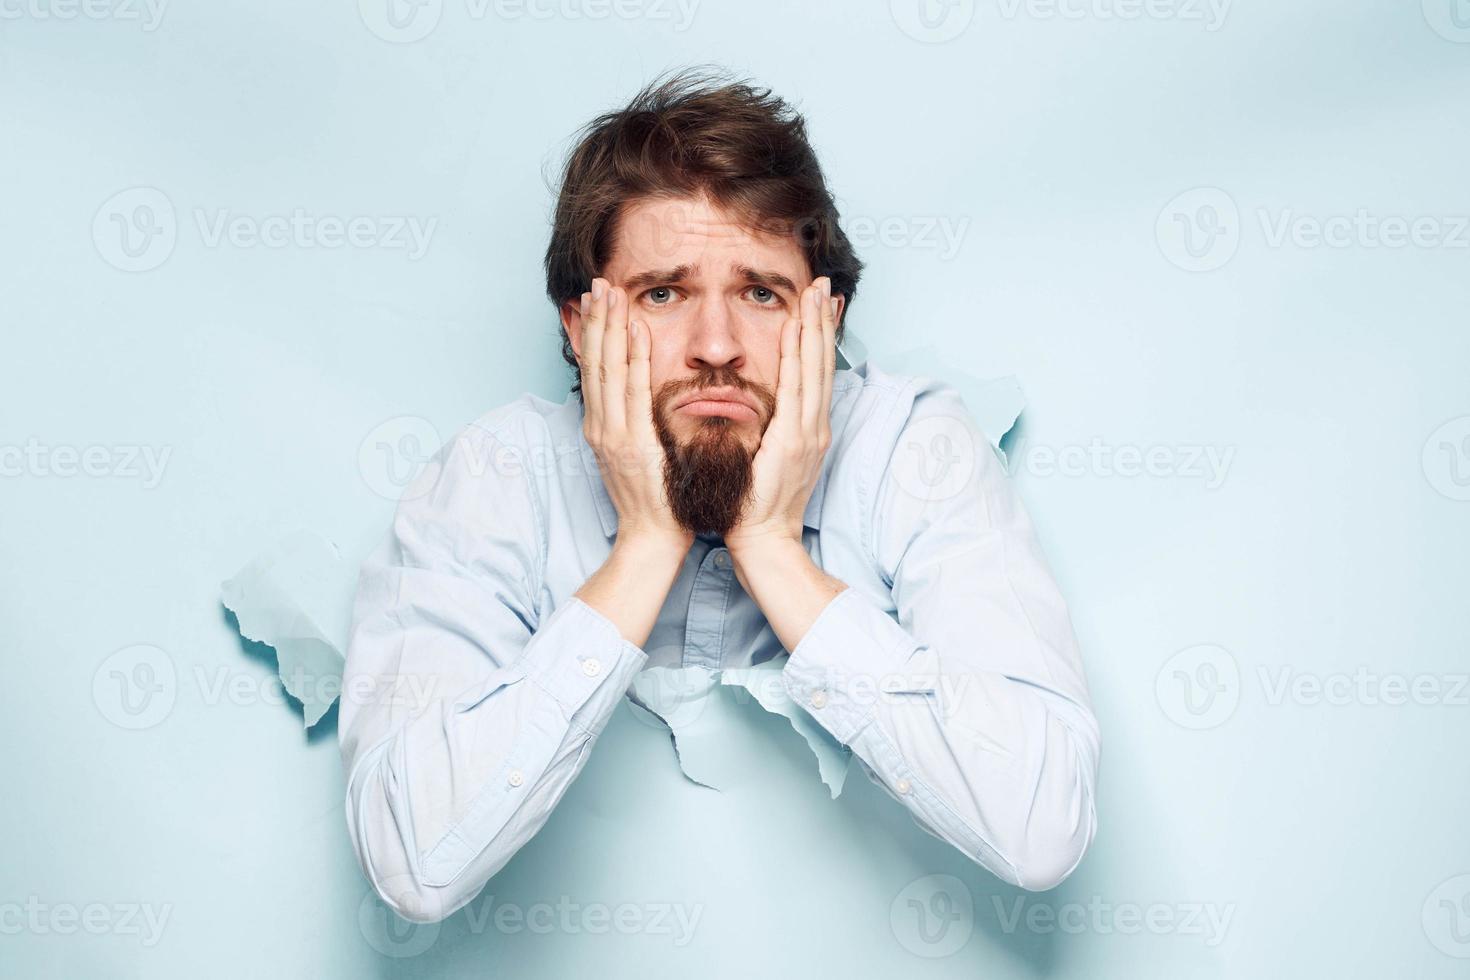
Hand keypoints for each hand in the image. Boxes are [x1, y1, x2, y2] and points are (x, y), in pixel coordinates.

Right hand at [577, 277, 693, 557]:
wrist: (653, 539)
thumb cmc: (656, 501)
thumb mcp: (640, 456)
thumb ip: (636, 426)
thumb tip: (641, 400)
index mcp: (603, 429)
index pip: (595, 371)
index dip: (594, 334)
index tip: (595, 302)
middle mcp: (602, 427)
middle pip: (595, 363)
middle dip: (595, 320)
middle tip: (598, 283)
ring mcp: (613, 435)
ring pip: (608, 370)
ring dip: (609, 328)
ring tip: (609, 294)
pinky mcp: (630, 444)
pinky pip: (633, 393)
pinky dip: (633, 359)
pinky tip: (636, 332)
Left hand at [724, 276, 837, 556]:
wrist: (764, 539)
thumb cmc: (757, 505)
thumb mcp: (768, 461)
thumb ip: (770, 433)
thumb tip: (763, 413)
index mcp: (807, 430)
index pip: (815, 374)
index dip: (819, 339)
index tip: (820, 307)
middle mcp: (814, 426)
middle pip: (822, 363)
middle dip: (822, 322)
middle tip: (824, 286)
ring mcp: (808, 431)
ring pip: (814, 368)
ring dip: (816, 328)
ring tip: (816, 294)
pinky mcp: (795, 439)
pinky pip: (798, 387)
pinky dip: (801, 355)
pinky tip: (799, 329)